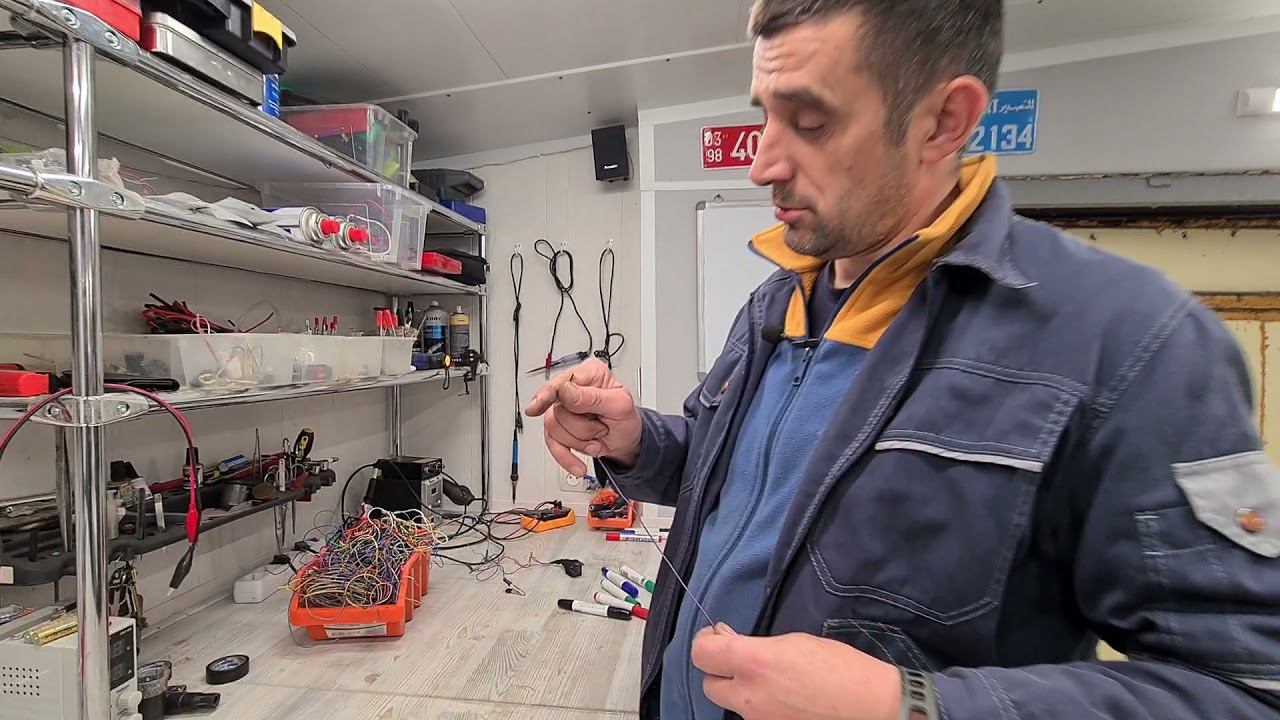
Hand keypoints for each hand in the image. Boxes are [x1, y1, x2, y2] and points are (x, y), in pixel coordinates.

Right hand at [523, 358, 641, 475]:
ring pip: (553, 428)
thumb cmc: (625, 418)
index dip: (548, 395)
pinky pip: (552, 445)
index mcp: (589, 373)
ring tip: (596, 438)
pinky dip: (566, 457)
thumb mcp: (621, 405)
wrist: (626, 441)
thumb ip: (593, 397)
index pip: (561, 382)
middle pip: (557, 410)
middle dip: (582, 428)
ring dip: (579, 441)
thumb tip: (565, 391)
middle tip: (601, 428)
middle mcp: (572, 389)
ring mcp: (562, 409)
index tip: (536, 406)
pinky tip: (577, 464)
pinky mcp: (558, 429)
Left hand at [692, 625, 902, 719]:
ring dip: (739, 689)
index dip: (705, 642)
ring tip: (768, 679)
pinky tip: (781, 695)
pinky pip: (751, 715)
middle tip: (740, 659)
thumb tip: (730, 642)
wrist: (867, 704)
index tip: (716, 635)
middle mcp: (748, 694)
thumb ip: (754, 645)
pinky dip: (757, 703)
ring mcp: (757, 719)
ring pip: (731, 702)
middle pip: (708, 684)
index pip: (701, 654)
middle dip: (719, 670)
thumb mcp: (792, 642)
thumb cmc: (837, 664)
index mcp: (753, 662)